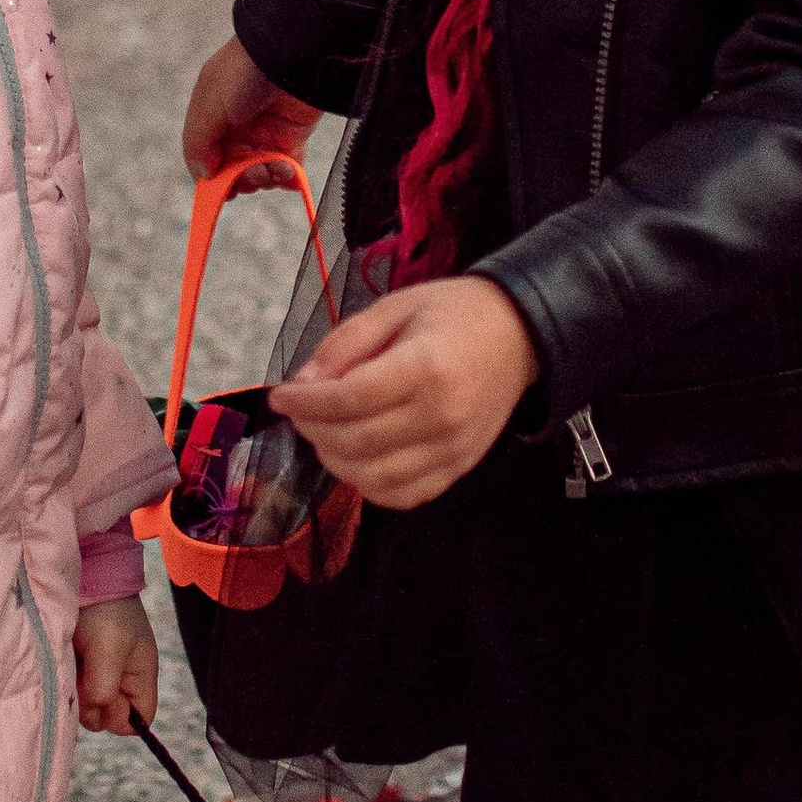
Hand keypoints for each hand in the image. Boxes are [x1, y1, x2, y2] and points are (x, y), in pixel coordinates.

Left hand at [74, 595, 158, 733]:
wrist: (86, 577)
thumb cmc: (106, 612)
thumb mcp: (110, 651)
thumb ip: (105, 688)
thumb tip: (97, 712)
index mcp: (140, 676)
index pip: (141, 719)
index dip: (122, 719)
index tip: (104, 702)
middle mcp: (120, 680)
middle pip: (108, 717)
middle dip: (93, 705)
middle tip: (83, 677)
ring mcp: (97, 673)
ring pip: (87, 706)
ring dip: (76, 693)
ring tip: (72, 665)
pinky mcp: (77, 666)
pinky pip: (72, 690)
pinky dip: (66, 682)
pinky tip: (64, 664)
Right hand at [183, 37, 321, 194]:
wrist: (296, 51)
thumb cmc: (247, 70)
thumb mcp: (212, 103)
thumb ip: (200, 141)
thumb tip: (203, 175)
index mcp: (211, 115)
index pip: (205, 157)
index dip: (214, 177)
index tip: (225, 190)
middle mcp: (236, 126)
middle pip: (233, 169)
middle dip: (243, 179)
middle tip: (256, 174)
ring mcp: (265, 131)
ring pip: (259, 171)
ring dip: (266, 177)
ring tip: (277, 167)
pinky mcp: (292, 135)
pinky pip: (287, 167)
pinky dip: (287, 177)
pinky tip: (289, 176)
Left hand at [270, 278, 537, 507]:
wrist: (520, 335)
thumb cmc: (455, 313)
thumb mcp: (396, 306)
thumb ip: (347, 342)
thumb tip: (304, 382)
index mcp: (426, 367)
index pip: (350, 399)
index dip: (306, 403)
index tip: (282, 396)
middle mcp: (442, 415)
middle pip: (356, 441)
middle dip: (314, 430)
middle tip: (302, 411)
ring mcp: (453, 449)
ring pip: (374, 478)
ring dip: (336, 461)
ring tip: (327, 434)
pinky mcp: (459, 468)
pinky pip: (404, 495)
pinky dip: (370, 485)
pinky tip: (358, 459)